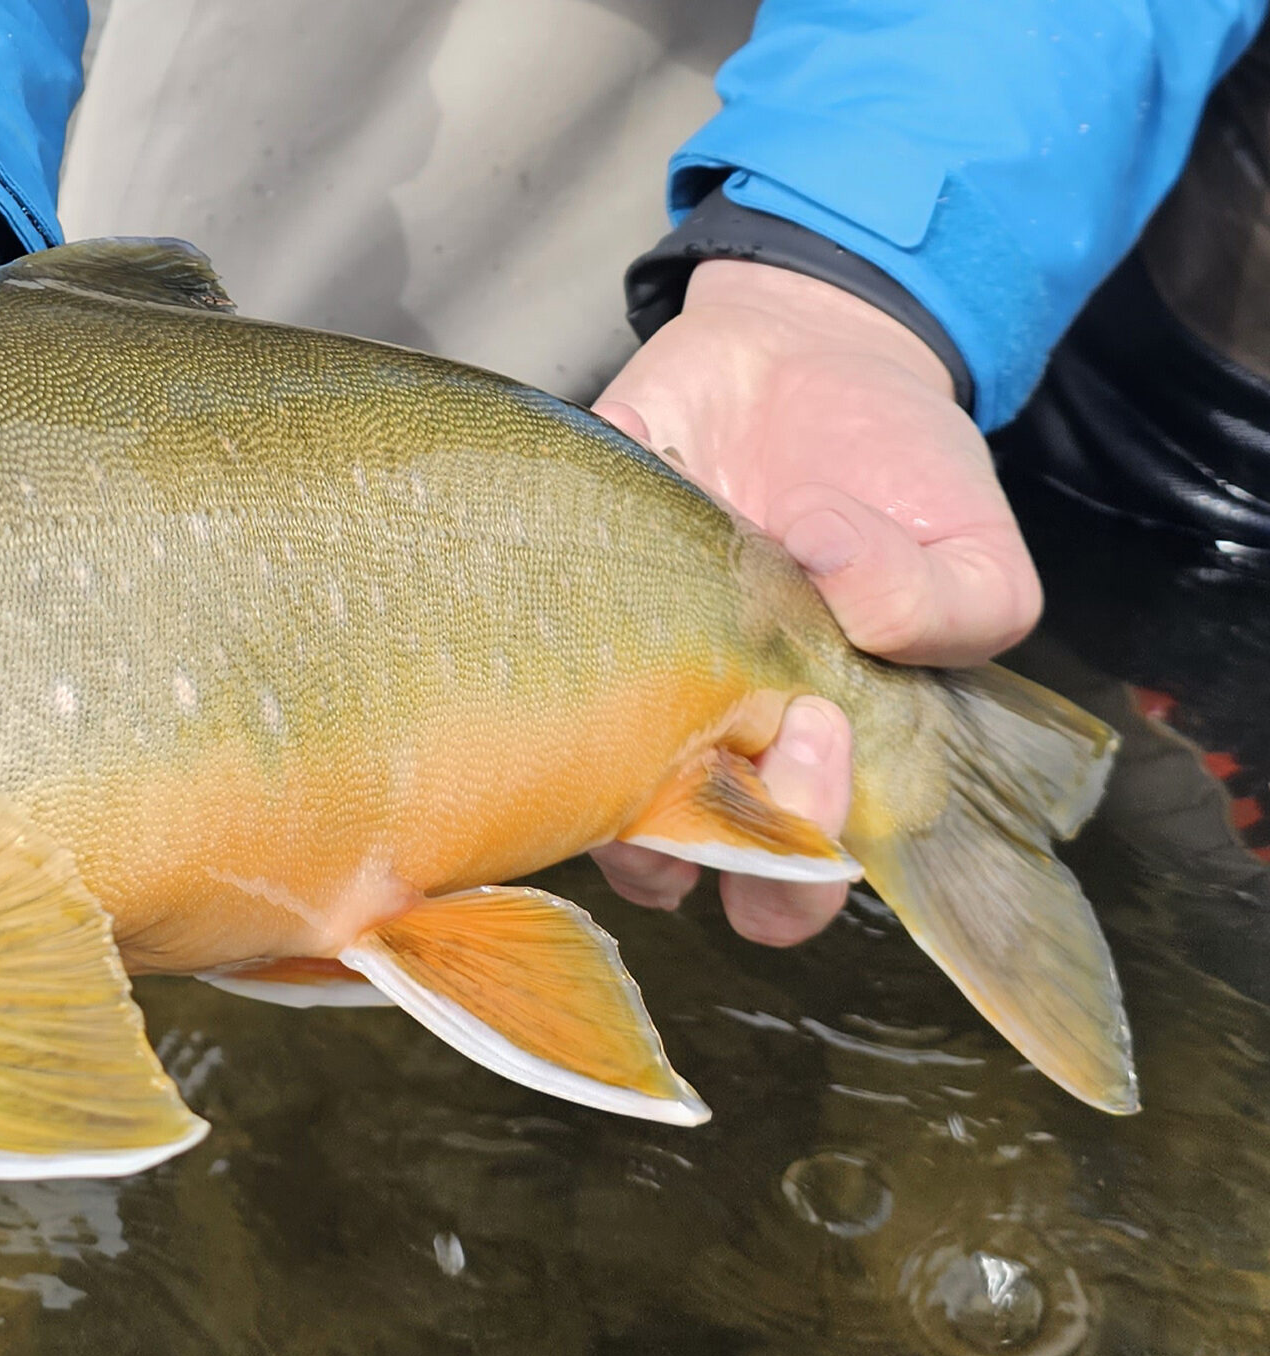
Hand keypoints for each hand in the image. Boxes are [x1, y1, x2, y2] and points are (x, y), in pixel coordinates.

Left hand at [586, 259, 1039, 944]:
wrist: (804, 357)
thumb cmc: (892, 478)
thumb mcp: (971, 544)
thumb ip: (946, 607)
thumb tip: (848, 598)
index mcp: (805, 764)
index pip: (786, 886)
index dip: (796, 863)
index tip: (820, 736)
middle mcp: (692, 738)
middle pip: (667, 864)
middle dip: (704, 827)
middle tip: (757, 719)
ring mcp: (605, 674)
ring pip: (560, 781)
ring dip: (593, 752)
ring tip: (654, 658)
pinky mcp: (536, 592)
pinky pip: (496, 641)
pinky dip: (527, 620)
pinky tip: (590, 553)